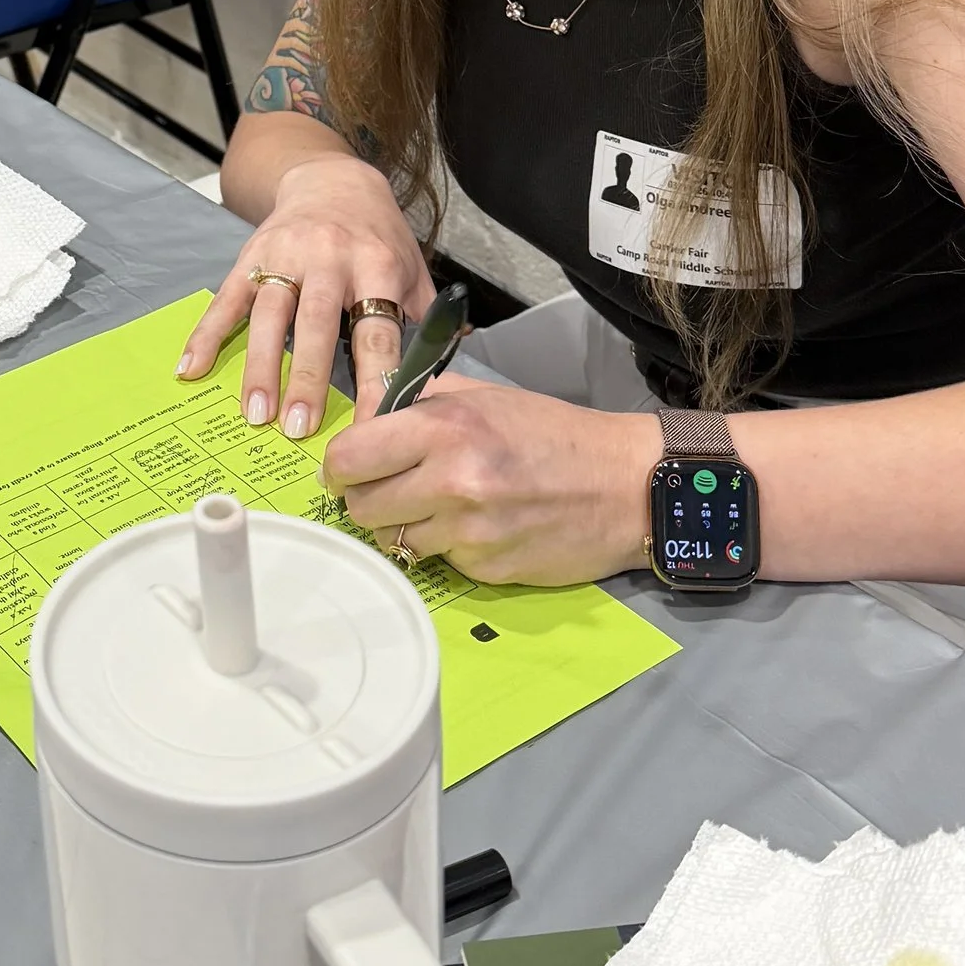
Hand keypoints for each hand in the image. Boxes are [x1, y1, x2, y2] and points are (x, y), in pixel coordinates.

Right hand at [178, 153, 431, 435]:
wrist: (333, 178)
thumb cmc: (377, 236)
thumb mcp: (412, 267)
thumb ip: (424, 321)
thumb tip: (444, 381)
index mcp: (376, 266)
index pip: (377, 334)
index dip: (374, 382)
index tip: (369, 428)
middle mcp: (331, 258)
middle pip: (317, 323)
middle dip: (307, 377)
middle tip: (299, 429)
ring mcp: (286, 255)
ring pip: (270, 314)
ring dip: (260, 366)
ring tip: (255, 413)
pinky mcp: (251, 255)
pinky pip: (227, 299)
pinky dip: (207, 334)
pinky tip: (191, 369)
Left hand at [323, 377, 651, 585]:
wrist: (625, 484)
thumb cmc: (554, 434)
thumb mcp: (485, 397)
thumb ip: (419, 402)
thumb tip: (366, 417)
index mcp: (445, 427)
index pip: (349, 457)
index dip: (340, 466)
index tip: (348, 469)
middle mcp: (452, 479)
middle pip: (360, 506)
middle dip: (366, 498)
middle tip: (389, 489)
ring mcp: (469, 530)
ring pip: (393, 539)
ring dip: (404, 526)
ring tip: (438, 507)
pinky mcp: (486, 568)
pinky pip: (437, 561)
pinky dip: (446, 547)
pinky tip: (476, 526)